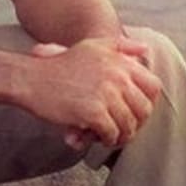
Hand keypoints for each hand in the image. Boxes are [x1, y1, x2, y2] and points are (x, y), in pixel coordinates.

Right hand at [26, 36, 161, 149]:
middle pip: (144, 109)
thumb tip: (146, 49)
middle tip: (122, 129)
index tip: (134, 111)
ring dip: (120, 136)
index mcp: (120, 61)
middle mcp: (117, 75)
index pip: (153, 86)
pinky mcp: (93, 111)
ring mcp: (106, 93)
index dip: (147, 103)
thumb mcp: (93, 46)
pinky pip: (111, 133)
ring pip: (128, 125)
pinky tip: (95, 137)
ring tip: (109, 136)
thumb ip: (121, 45)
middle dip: (136, 124)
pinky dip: (106, 140)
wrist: (32, 78)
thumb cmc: (61, 65)